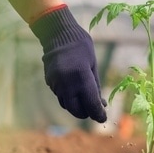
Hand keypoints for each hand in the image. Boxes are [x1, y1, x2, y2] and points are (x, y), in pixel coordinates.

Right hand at [30, 5, 106, 122]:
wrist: (58, 34)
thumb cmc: (82, 47)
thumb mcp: (93, 66)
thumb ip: (95, 87)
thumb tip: (101, 105)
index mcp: (82, 78)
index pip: (91, 105)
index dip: (99, 114)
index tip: (103, 118)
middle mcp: (67, 83)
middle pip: (77, 110)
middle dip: (86, 113)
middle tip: (93, 111)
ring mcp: (56, 83)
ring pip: (67, 105)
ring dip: (77, 106)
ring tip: (85, 99)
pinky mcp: (50, 82)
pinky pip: (60, 96)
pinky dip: (69, 97)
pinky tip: (74, 89)